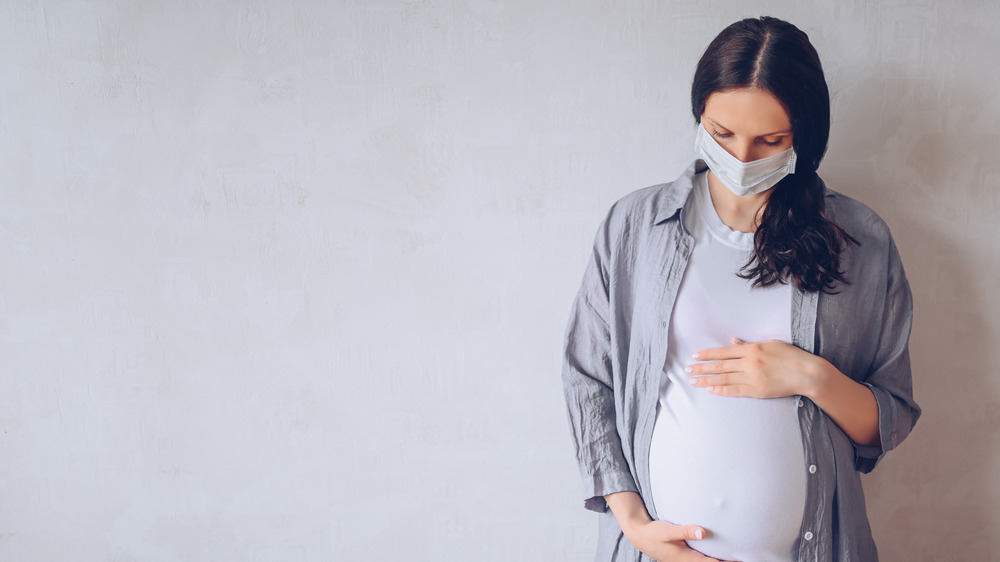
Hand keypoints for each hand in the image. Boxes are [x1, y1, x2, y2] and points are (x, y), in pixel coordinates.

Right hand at [623, 520, 733, 561]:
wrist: (640, 536)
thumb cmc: (654, 533)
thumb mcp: (668, 531)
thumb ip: (685, 531)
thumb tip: (703, 532)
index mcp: (686, 558)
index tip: (739, 560)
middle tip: (744, 559)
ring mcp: (686, 560)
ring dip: (719, 561)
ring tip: (736, 558)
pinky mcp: (685, 556)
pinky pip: (702, 559)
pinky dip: (712, 558)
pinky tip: (719, 555)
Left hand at [685, 338, 828, 398]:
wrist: (806, 373)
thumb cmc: (790, 355)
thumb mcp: (769, 343)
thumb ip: (749, 344)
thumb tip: (733, 341)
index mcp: (752, 349)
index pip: (724, 351)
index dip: (708, 354)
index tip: (695, 356)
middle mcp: (749, 362)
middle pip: (720, 366)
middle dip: (702, 368)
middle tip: (687, 370)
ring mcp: (753, 377)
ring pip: (724, 379)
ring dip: (707, 380)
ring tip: (693, 381)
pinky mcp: (757, 390)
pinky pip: (735, 391)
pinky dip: (722, 390)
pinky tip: (711, 390)